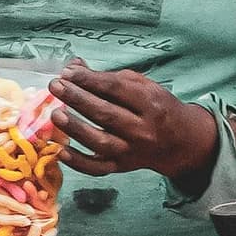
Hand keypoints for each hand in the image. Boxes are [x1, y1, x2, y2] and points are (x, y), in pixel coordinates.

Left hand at [49, 62, 220, 182]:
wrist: (180, 142)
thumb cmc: (156, 107)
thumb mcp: (142, 86)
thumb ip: (109, 78)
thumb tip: (74, 67)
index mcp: (150, 103)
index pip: (116, 89)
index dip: (89, 79)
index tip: (67, 71)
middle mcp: (142, 129)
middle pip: (106, 114)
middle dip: (77, 99)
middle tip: (55, 86)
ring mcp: (131, 151)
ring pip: (100, 142)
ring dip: (75, 128)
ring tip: (55, 114)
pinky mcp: (122, 167)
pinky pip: (98, 168)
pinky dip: (78, 162)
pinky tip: (60, 151)